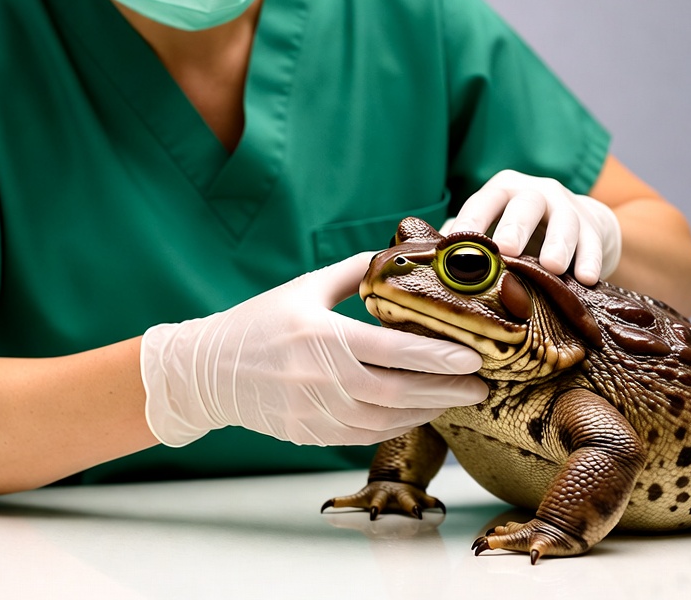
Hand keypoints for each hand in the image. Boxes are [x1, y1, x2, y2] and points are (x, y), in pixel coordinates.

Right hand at [140, 252, 487, 446]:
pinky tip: (418, 413)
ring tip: (458, 400)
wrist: (208, 371)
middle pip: (398, 392)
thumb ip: (351, 272)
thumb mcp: (303, 288)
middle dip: (446, 391)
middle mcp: (320, 379)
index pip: (392, 351)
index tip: (473, 356)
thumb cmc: (258, 322)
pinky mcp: (310, 434)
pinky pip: (364, 434)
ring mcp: (314, 412)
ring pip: (385, 419)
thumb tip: (392, 256)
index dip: (437, 357)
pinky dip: (397, 425)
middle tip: (481, 385)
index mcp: (321, 336)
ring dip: (427, 411)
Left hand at [449, 170, 620, 284]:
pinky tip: (587, 278)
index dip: (471, 220)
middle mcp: (534, 192)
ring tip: (552, 266)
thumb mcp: (493, 227)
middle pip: (525, 204)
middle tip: (507, 249)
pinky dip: (591, 259)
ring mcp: (566, 206)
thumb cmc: (520, 231)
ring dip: (559, 244)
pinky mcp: (593, 225)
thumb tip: (428, 263)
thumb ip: (464, 242)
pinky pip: (593, 240)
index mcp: (502, 191)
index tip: (457, 243)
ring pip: (565, 220)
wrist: (578, 221)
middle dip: (515, 226)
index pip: (483, 202)